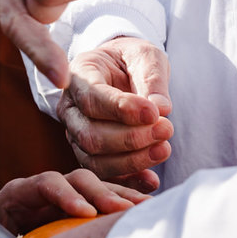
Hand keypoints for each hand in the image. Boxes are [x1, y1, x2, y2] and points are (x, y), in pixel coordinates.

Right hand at [59, 38, 171, 187]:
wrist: (123, 70)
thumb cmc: (132, 60)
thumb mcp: (146, 56)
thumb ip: (152, 78)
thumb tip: (161, 109)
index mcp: (78, 75)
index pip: (92, 97)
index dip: (122, 109)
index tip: (154, 113)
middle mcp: (69, 108)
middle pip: (90, 134)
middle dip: (131, 138)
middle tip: (167, 130)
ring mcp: (75, 134)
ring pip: (94, 159)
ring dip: (132, 160)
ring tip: (164, 149)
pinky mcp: (88, 155)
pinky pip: (103, 176)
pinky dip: (128, 181)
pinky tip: (152, 180)